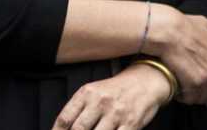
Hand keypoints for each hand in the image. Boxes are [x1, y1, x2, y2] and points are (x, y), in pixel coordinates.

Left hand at [53, 63, 171, 129]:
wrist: (143, 82)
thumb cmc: (113, 90)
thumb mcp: (91, 91)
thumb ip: (77, 108)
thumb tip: (63, 128)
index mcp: (85, 94)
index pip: (65, 118)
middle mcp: (99, 103)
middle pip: (79, 129)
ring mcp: (116, 114)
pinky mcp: (131, 123)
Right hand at [143, 4, 206, 103]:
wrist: (167, 29)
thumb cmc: (181, 25)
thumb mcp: (204, 23)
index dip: (205, 79)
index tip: (193, 78)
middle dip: (198, 89)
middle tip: (184, 85)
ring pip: (202, 95)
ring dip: (190, 95)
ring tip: (179, 89)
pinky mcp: (195, 82)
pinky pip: (191, 97)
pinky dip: (183, 97)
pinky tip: (175, 91)